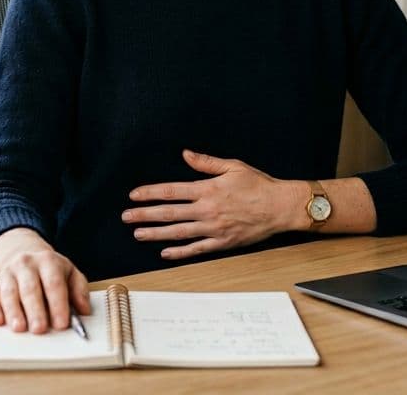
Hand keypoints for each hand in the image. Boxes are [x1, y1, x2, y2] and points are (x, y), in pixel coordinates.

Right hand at [0, 227, 89, 333]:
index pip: (54, 283)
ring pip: (10, 292)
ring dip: (14, 311)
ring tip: (20, 328)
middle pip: (30, 288)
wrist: (24, 254)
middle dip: (35, 310)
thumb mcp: (70, 274)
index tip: (61, 323)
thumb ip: (79, 291)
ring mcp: (9, 272)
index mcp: (49, 262)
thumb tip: (84, 311)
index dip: (58, 304)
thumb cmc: (50, 271)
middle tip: (40, 329)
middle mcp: (27, 264)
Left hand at [122, 149, 305, 259]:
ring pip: (178, 232)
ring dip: (156, 234)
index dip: (150, 193)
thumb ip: (206, 162)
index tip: (134, 195)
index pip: (171, 191)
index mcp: (208, 189)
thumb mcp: (233, 166)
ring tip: (138, 234)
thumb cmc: (258, 184)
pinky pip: (197, 249)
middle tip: (126, 217)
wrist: (280, 207)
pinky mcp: (223, 242)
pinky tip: (165, 252)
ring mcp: (214, 228)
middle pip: (169, 213)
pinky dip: (180, 252)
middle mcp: (207, 210)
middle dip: (145, 215)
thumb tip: (186, 154)